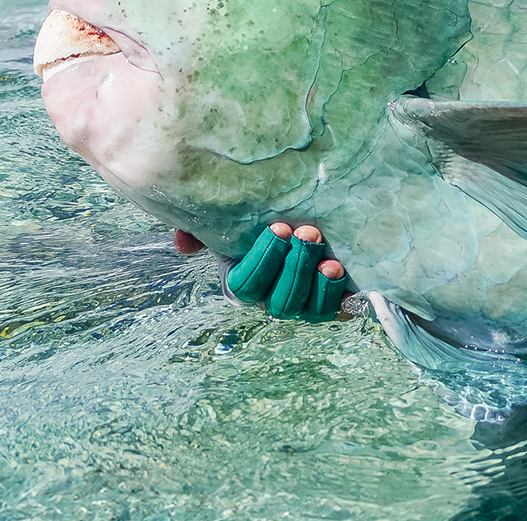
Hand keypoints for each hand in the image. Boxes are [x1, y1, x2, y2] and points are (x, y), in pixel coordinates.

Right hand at [174, 221, 348, 320]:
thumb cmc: (265, 216)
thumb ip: (201, 227)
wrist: (307, 215)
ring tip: (330, 261)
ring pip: (308, 309)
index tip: (279, 228)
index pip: (245, 285)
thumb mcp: (231, 217)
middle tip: (308, 233)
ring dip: (318, 285)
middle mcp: (271, 297)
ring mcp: (302, 304)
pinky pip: (335, 309)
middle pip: (280, 300)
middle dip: (295, 267)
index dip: (262, 261)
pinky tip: (343, 274)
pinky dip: (339, 296)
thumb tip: (183, 243)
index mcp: (242, 280)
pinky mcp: (331, 301)